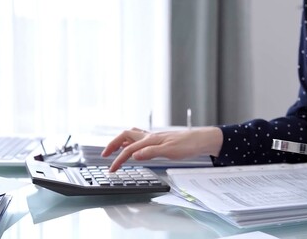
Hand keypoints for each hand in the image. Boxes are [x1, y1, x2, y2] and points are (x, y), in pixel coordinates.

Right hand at [101, 127, 222, 171]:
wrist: (201, 140)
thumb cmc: (188, 145)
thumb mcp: (170, 151)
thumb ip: (151, 153)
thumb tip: (133, 156)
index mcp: (150, 140)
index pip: (129, 150)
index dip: (118, 160)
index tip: (111, 170)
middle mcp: (150, 136)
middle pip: (125, 136)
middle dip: (113, 144)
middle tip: (105, 155)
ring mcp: (154, 137)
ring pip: (132, 135)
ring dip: (121, 141)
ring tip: (114, 149)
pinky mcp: (159, 140)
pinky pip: (140, 138)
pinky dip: (132, 141)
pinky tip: (134, 147)